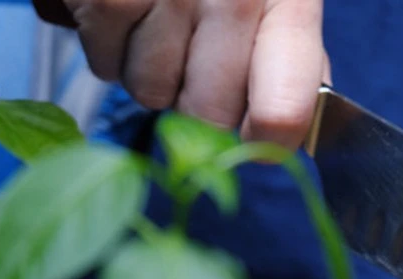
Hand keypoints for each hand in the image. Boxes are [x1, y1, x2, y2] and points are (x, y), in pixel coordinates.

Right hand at [60, 0, 327, 147]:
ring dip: (150, 77)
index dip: (266, 140)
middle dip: (197, 105)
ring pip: (154, 95)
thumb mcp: (273, 2)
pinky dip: (110, 54)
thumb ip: (293, 65)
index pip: (283, 107)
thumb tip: (295, 133)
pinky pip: (108, 68)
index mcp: (286, 2)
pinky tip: (127, 16)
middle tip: (193, 60)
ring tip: (157, 29)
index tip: (257, 137)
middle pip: (211, 115)